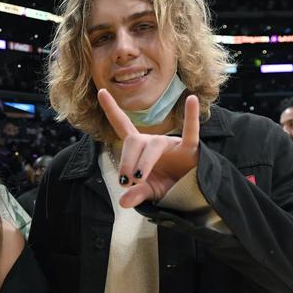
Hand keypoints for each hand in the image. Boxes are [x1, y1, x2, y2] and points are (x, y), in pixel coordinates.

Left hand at [97, 88, 199, 207]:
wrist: (191, 191)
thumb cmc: (166, 185)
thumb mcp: (149, 191)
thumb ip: (136, 194)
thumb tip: (123, 202)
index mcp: (140, 148)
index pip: (122, 126)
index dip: (112, 109)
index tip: (101, 91)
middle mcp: (153, 141)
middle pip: (133, 141)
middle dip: (126, 161)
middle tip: (126, 182)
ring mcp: (170, 143)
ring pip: (153, 146)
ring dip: (143, 162)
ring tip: (139, 178)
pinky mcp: (189, 148)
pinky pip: (190, 131)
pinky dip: (191, 116)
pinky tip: (192, 100)